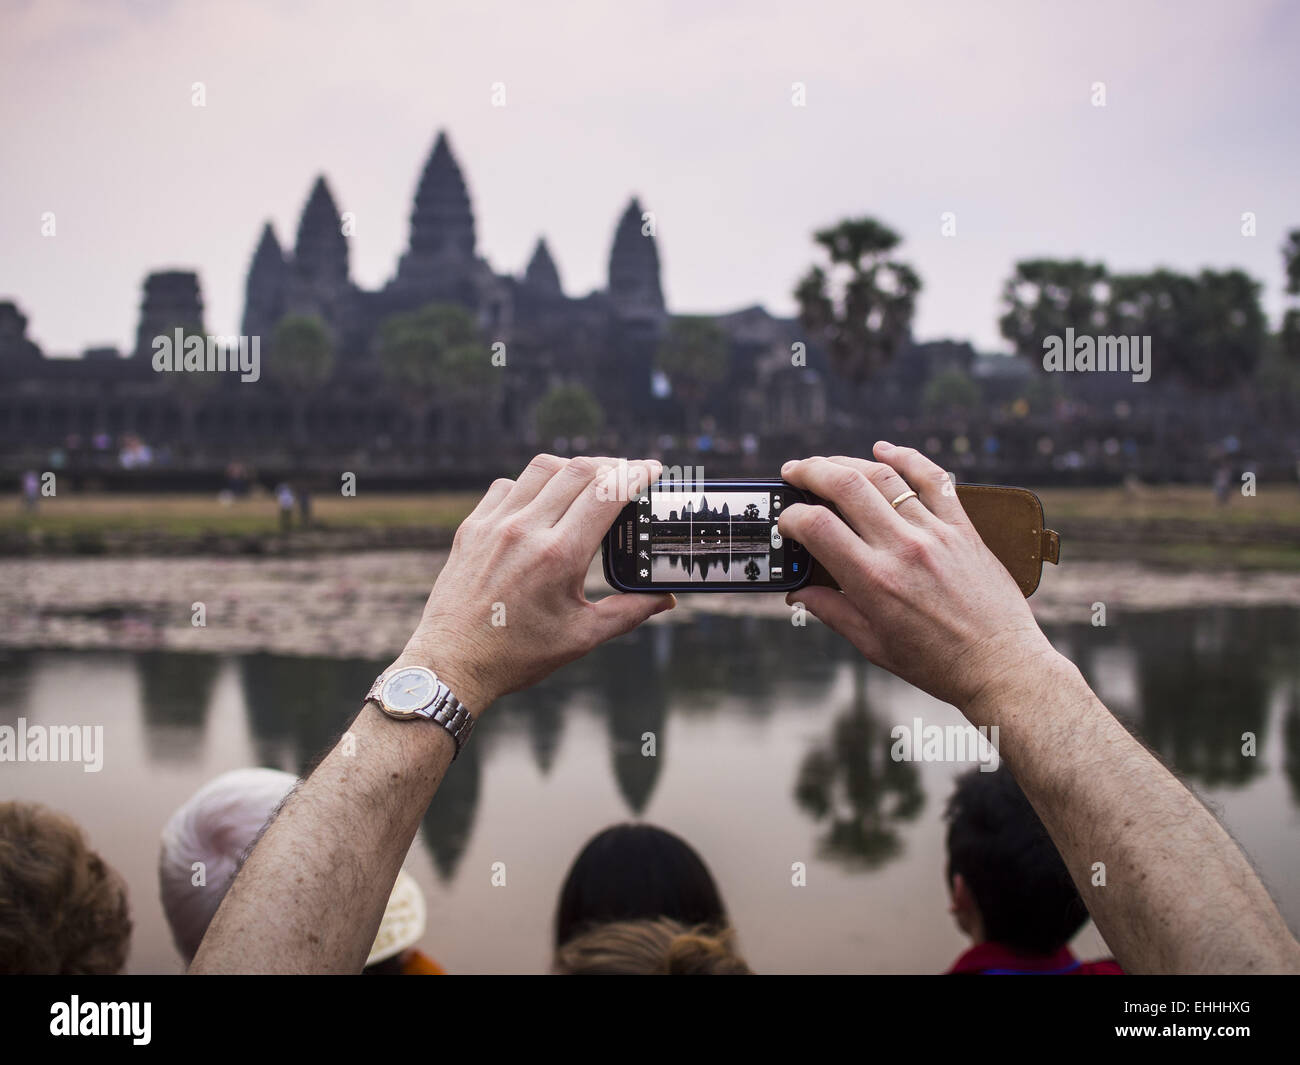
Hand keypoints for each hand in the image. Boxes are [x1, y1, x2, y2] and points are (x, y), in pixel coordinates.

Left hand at [394, 455, 674, 713]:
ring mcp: (494, 525)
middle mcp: (526, 530)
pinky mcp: (472, 527)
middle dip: (612, 465)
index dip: (636, 473)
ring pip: (542, 468)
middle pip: (579, 469)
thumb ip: (629, 612)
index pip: (607, 492)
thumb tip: (666, 599)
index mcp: (559, 556)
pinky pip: (507, 486)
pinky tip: (543, 503)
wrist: (452, 663)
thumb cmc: (518, 655)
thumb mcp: (582, 636)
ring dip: (572, 468)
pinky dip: (533, 485)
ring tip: (589, 482)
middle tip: (629, 474)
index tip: (653, 469)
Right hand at [778, 443, 1058, 714]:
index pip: (817, 527)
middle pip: (845, 486)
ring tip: (828, 464)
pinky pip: (933, 479)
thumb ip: (832, 612)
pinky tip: (884, 450)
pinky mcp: (962, 528)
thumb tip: (799, 593)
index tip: (787, 521)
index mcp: (873, 581)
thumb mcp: (874, 645)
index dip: (791, 517)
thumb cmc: (937, 663)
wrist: (1002, 666)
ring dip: (848, 462)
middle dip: (810, 472)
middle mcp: (903, 548)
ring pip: (884, 476)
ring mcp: (935, 533)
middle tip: (793, 472)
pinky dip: (906, 457)